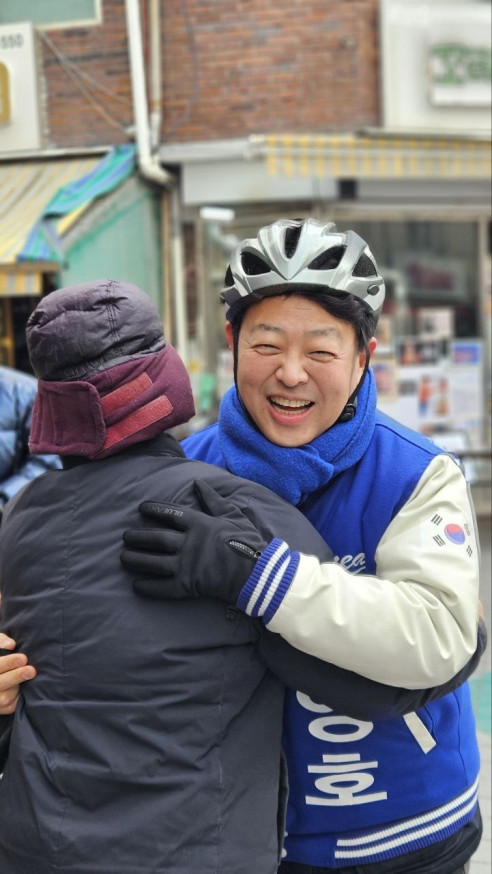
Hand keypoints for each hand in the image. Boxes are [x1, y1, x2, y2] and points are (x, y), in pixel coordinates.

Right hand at [0, 635, 35, 714]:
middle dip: (16, 676)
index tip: (23, 658)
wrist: (3, 674)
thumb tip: (11, 645)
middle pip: (0, 683)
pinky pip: (11, 706)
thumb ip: (1, 641)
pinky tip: (29, 688)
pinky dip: (20, 697)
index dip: (8, 663)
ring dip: (19, 686)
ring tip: (31, 675)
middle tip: (31, 670)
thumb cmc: (0, 656)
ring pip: (5, 698)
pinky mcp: (2, 709)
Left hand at [121, 479, 268, 602]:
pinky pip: (163, 587)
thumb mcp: (232, 514)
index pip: (171, 514)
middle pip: (156, 538)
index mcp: (199, 524)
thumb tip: (198, 483)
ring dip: (137, 559)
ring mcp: (186, 565)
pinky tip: (136, 586)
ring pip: (154, 561)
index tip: (141, 508)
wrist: (255, 572)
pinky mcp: (187, 585)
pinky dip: (149, 587)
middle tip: (125, 536)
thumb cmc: (246, 541)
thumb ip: (213, 499)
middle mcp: (188, 543)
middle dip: (138, 536)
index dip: (154, 509)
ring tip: (123, 558)